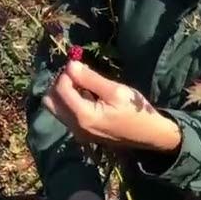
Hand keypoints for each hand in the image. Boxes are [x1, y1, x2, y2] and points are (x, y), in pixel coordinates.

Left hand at [41, 61, 180, 152]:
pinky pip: (66, 115)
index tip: (79, 65)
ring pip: (56, 108)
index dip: (66, 74)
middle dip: (60, 84)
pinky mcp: (82, 133)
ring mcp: (77, 133)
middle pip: (50, 101)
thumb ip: (90, 79)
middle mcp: (75, 127)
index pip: (60, 89)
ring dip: (64, 93)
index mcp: (83, 116)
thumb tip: (70, 65)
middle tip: (77, 75)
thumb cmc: (135, 111)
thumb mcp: (115, 91)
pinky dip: (70, 102)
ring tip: (84, 85)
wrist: (149, 134)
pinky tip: (87, 96)